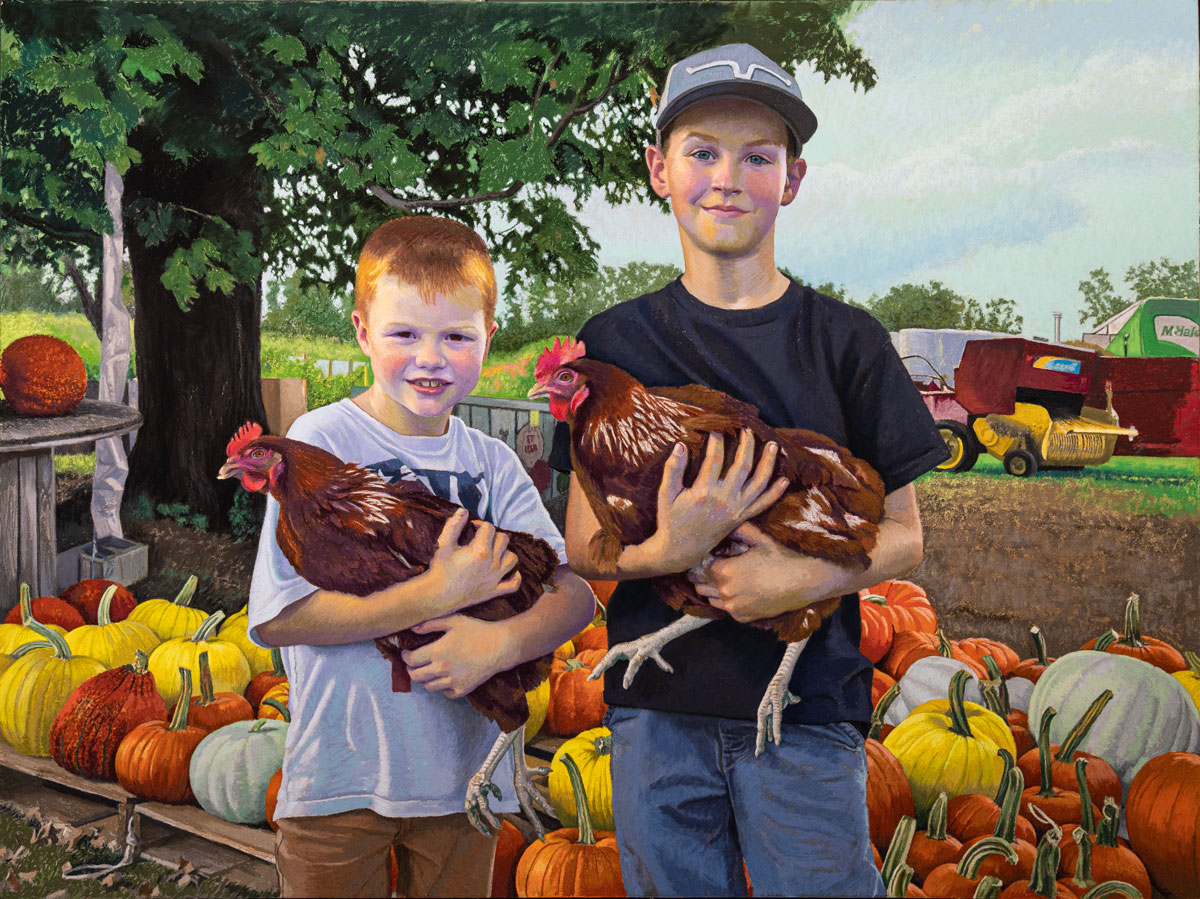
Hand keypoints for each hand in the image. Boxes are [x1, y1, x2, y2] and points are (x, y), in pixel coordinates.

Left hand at [402, 614, 507, 698]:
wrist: (500, 646)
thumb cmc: (477, 630)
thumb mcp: (454, 621)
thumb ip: (431, 624)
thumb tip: (412, 629)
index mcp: (437, 652)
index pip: (410, 660)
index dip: (405, 657)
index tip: (406, 653)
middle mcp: (442, 669)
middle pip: (416, 676)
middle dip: (411, 670)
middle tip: (414, 664)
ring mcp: (452, 682)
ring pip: (429, 686)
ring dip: (425, 679)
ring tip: (429, 670)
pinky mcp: (463, 690)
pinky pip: (445, 693)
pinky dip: (443, 687)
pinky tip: (446, 678)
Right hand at [425, 509, 520, 615]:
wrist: (436, 595)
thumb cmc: (439, 568)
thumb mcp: (444, 543)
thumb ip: (454, 525)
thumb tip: (463, 511)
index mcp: (480, 550)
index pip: (489, 528)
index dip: (481, 524)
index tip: (473, 527)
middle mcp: (491, 563)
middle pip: (503, 540)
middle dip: (493, 535)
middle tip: (481, 538)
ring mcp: (495, 578)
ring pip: (512, 558)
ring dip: (505, 552)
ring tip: (493, 551)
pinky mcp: (494, 591)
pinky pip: (514, 584)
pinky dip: (515, 576)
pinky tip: (508, 570)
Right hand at [649, 430, 788, 571]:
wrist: (680, 551)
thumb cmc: (671, 520)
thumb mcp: (667, 494)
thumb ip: (673, 469)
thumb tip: (680, 445)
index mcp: (703, 492)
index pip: (715, 460)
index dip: (717, 441)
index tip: (717, 429)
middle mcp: (724, 500)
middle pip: (742, 466)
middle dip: (746, 445)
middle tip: (746, 430)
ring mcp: (735, 510)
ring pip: (758, 483)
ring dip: (768, 463)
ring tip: (773, 446)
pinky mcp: (741, 518)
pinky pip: (763, 504)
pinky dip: (775, 493)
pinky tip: (784, 480)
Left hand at [688, 522, 851, 621]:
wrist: (805, 582)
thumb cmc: (782, 557)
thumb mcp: (759, 538)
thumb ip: (737, 529)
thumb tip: (722, 522)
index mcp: (724, 571)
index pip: (702, 565)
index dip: (706, 559)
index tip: (712, 554)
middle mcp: (724, 592)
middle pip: (701, 584)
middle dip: (704, 575)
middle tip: (714, 567)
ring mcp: (733, 607)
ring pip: (711, 599)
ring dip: (713, 589)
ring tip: (725, 580)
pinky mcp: (743, 617)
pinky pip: (726, 609)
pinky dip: (728, 601)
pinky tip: (738, 591)